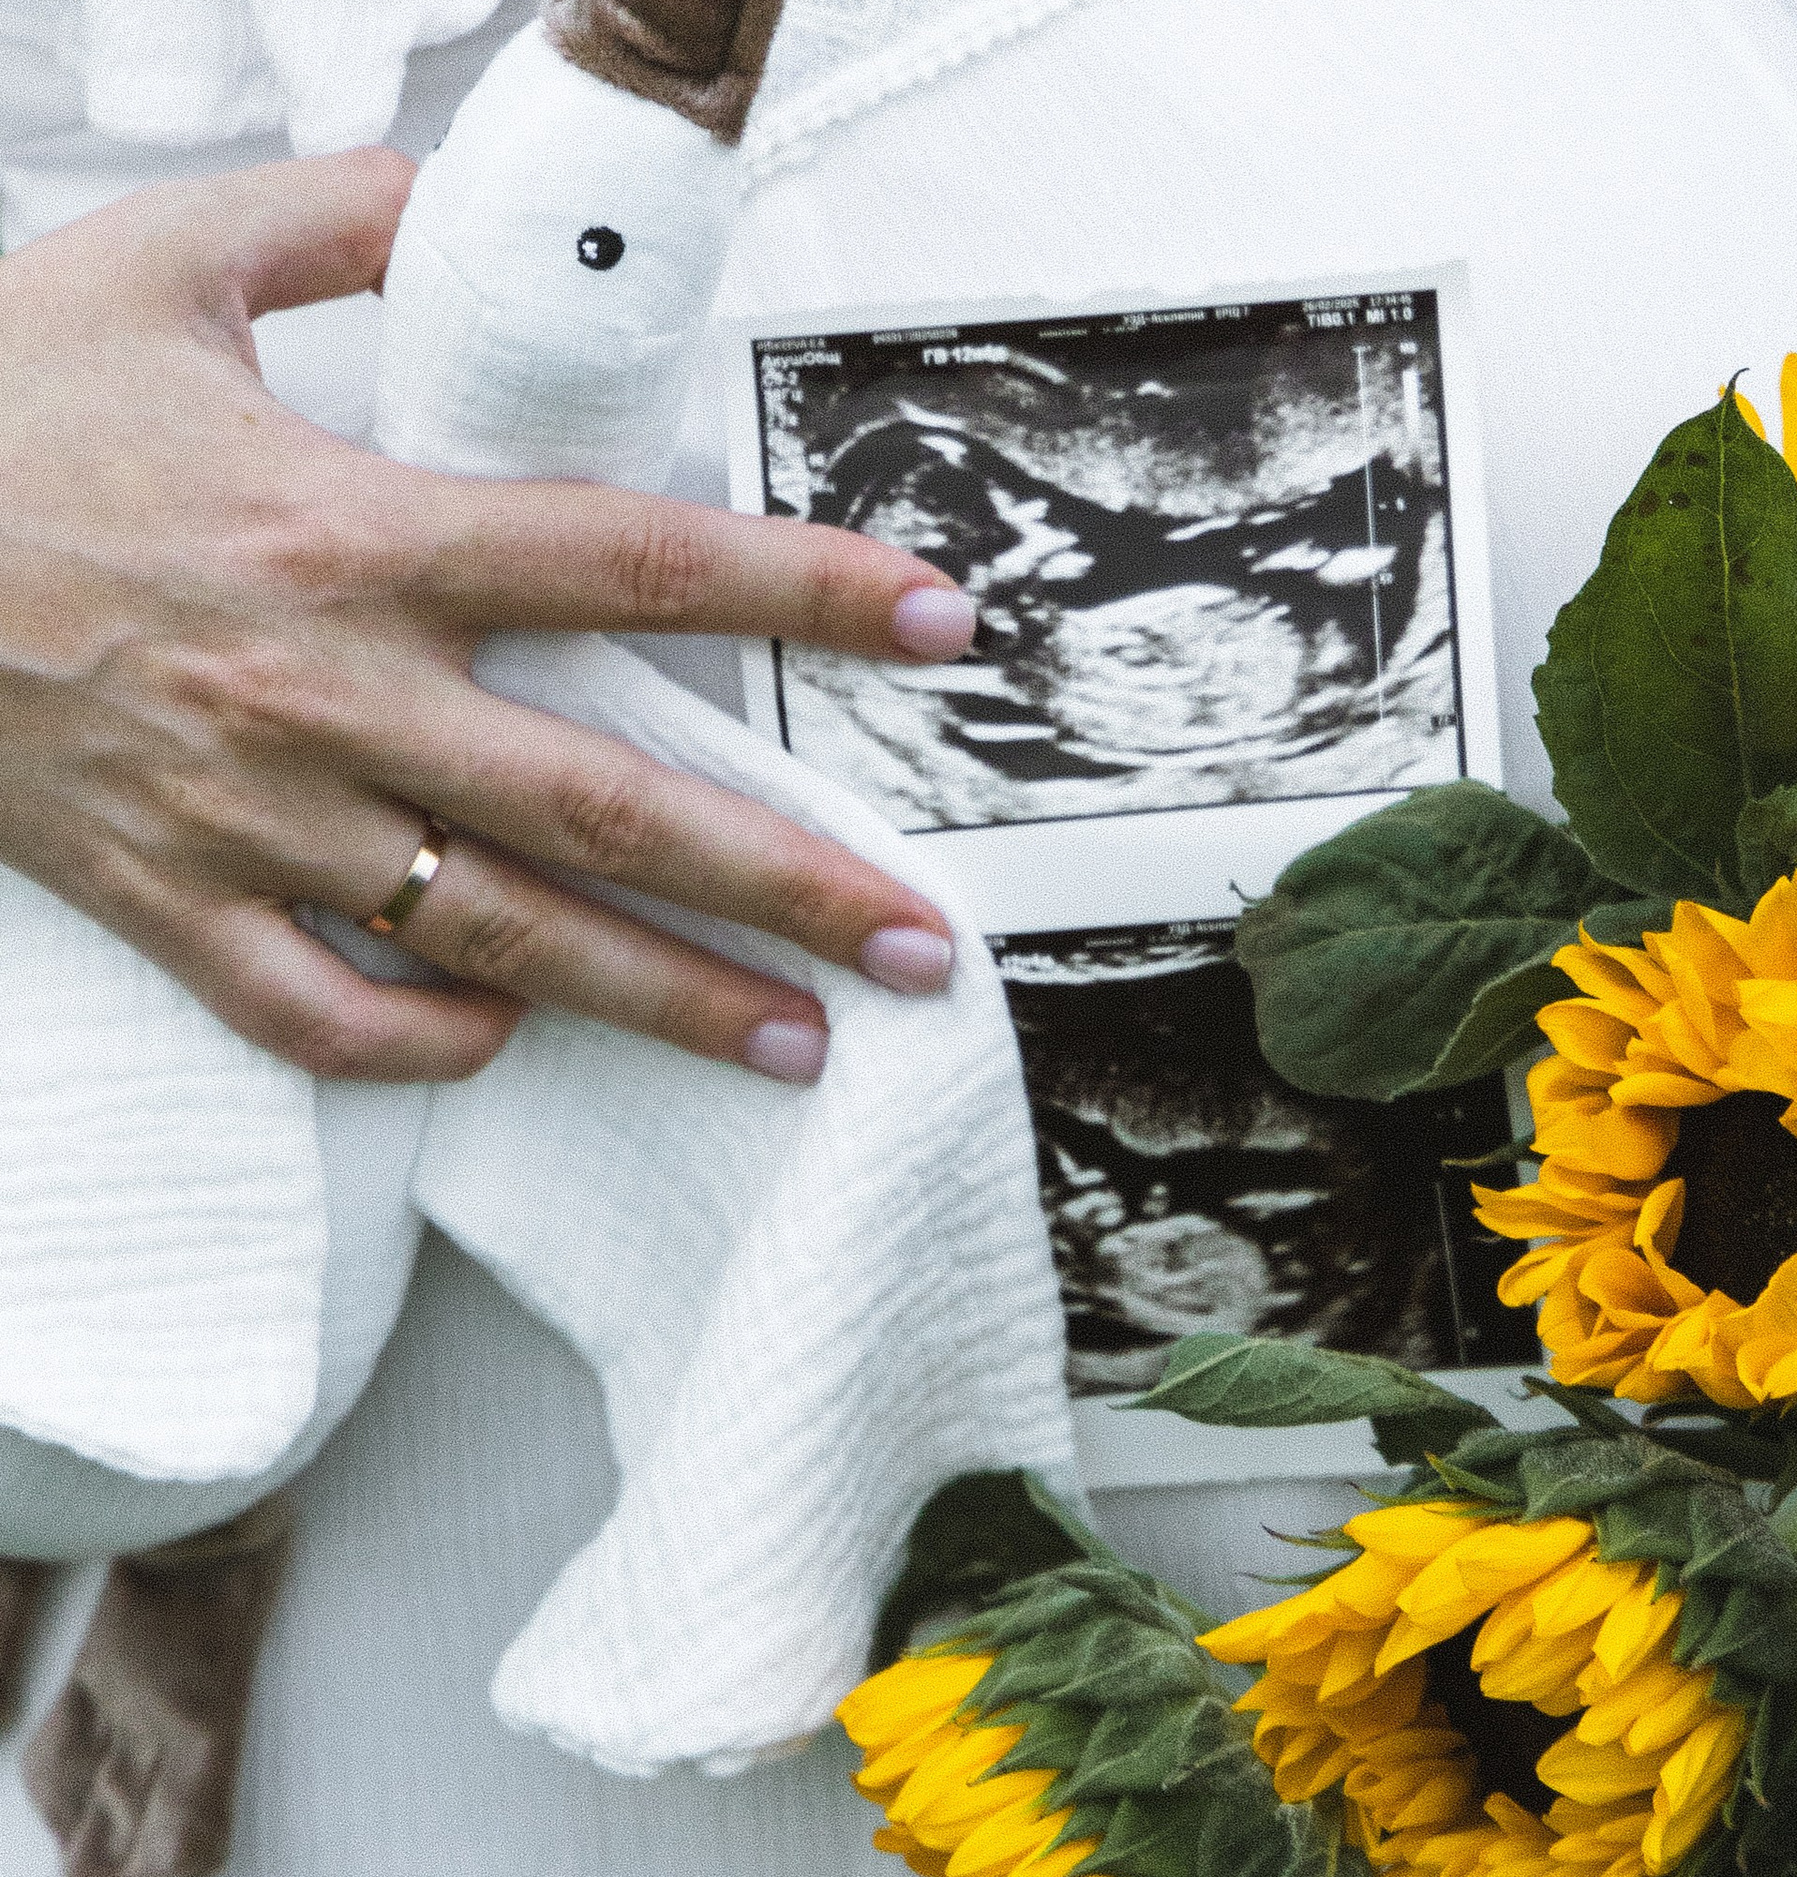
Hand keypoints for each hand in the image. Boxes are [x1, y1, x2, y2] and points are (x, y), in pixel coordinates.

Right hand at [0, 149, 974, 1086]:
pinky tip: (511, 1036)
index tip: (936, 628)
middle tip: (922, 947)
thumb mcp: (157, 263)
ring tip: (798, 1045)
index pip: (636, 566)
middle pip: (610, 807)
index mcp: (354, 532)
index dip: (807, 595)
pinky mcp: (166, 902)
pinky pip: (318, 1015)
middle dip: (788, 886)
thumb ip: (341, 230)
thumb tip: (475, 209)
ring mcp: (251, 818)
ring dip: (665, 1002)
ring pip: (502, 937)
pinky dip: (425, 1042)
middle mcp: (330, 694)